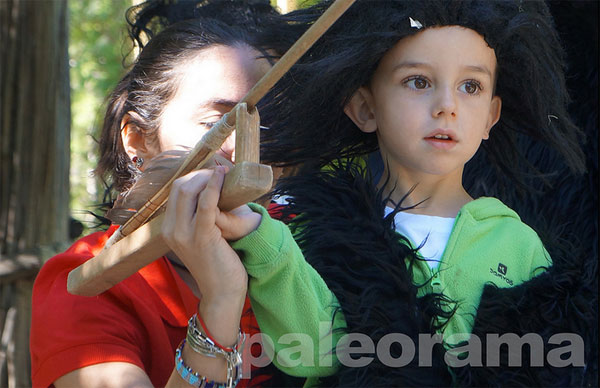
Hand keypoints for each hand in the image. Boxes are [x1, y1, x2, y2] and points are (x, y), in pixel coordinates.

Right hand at [161, 167, 252, 299]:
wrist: (222, 293)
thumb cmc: (217, 264)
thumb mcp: (201, 240)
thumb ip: (199, 221)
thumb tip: (210, 196)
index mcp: (169, 229)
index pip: (175, 192)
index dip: (193, 177)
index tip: (211, 172)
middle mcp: (171, 230)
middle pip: (179, 187)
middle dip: (200, 174)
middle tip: (220, 171)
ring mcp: (183, 234)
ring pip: (188, 191)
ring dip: (207, 177)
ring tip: (224, 173)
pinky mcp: (201, 237)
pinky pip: (206, 204)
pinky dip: (214, 187)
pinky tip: (223, 177)